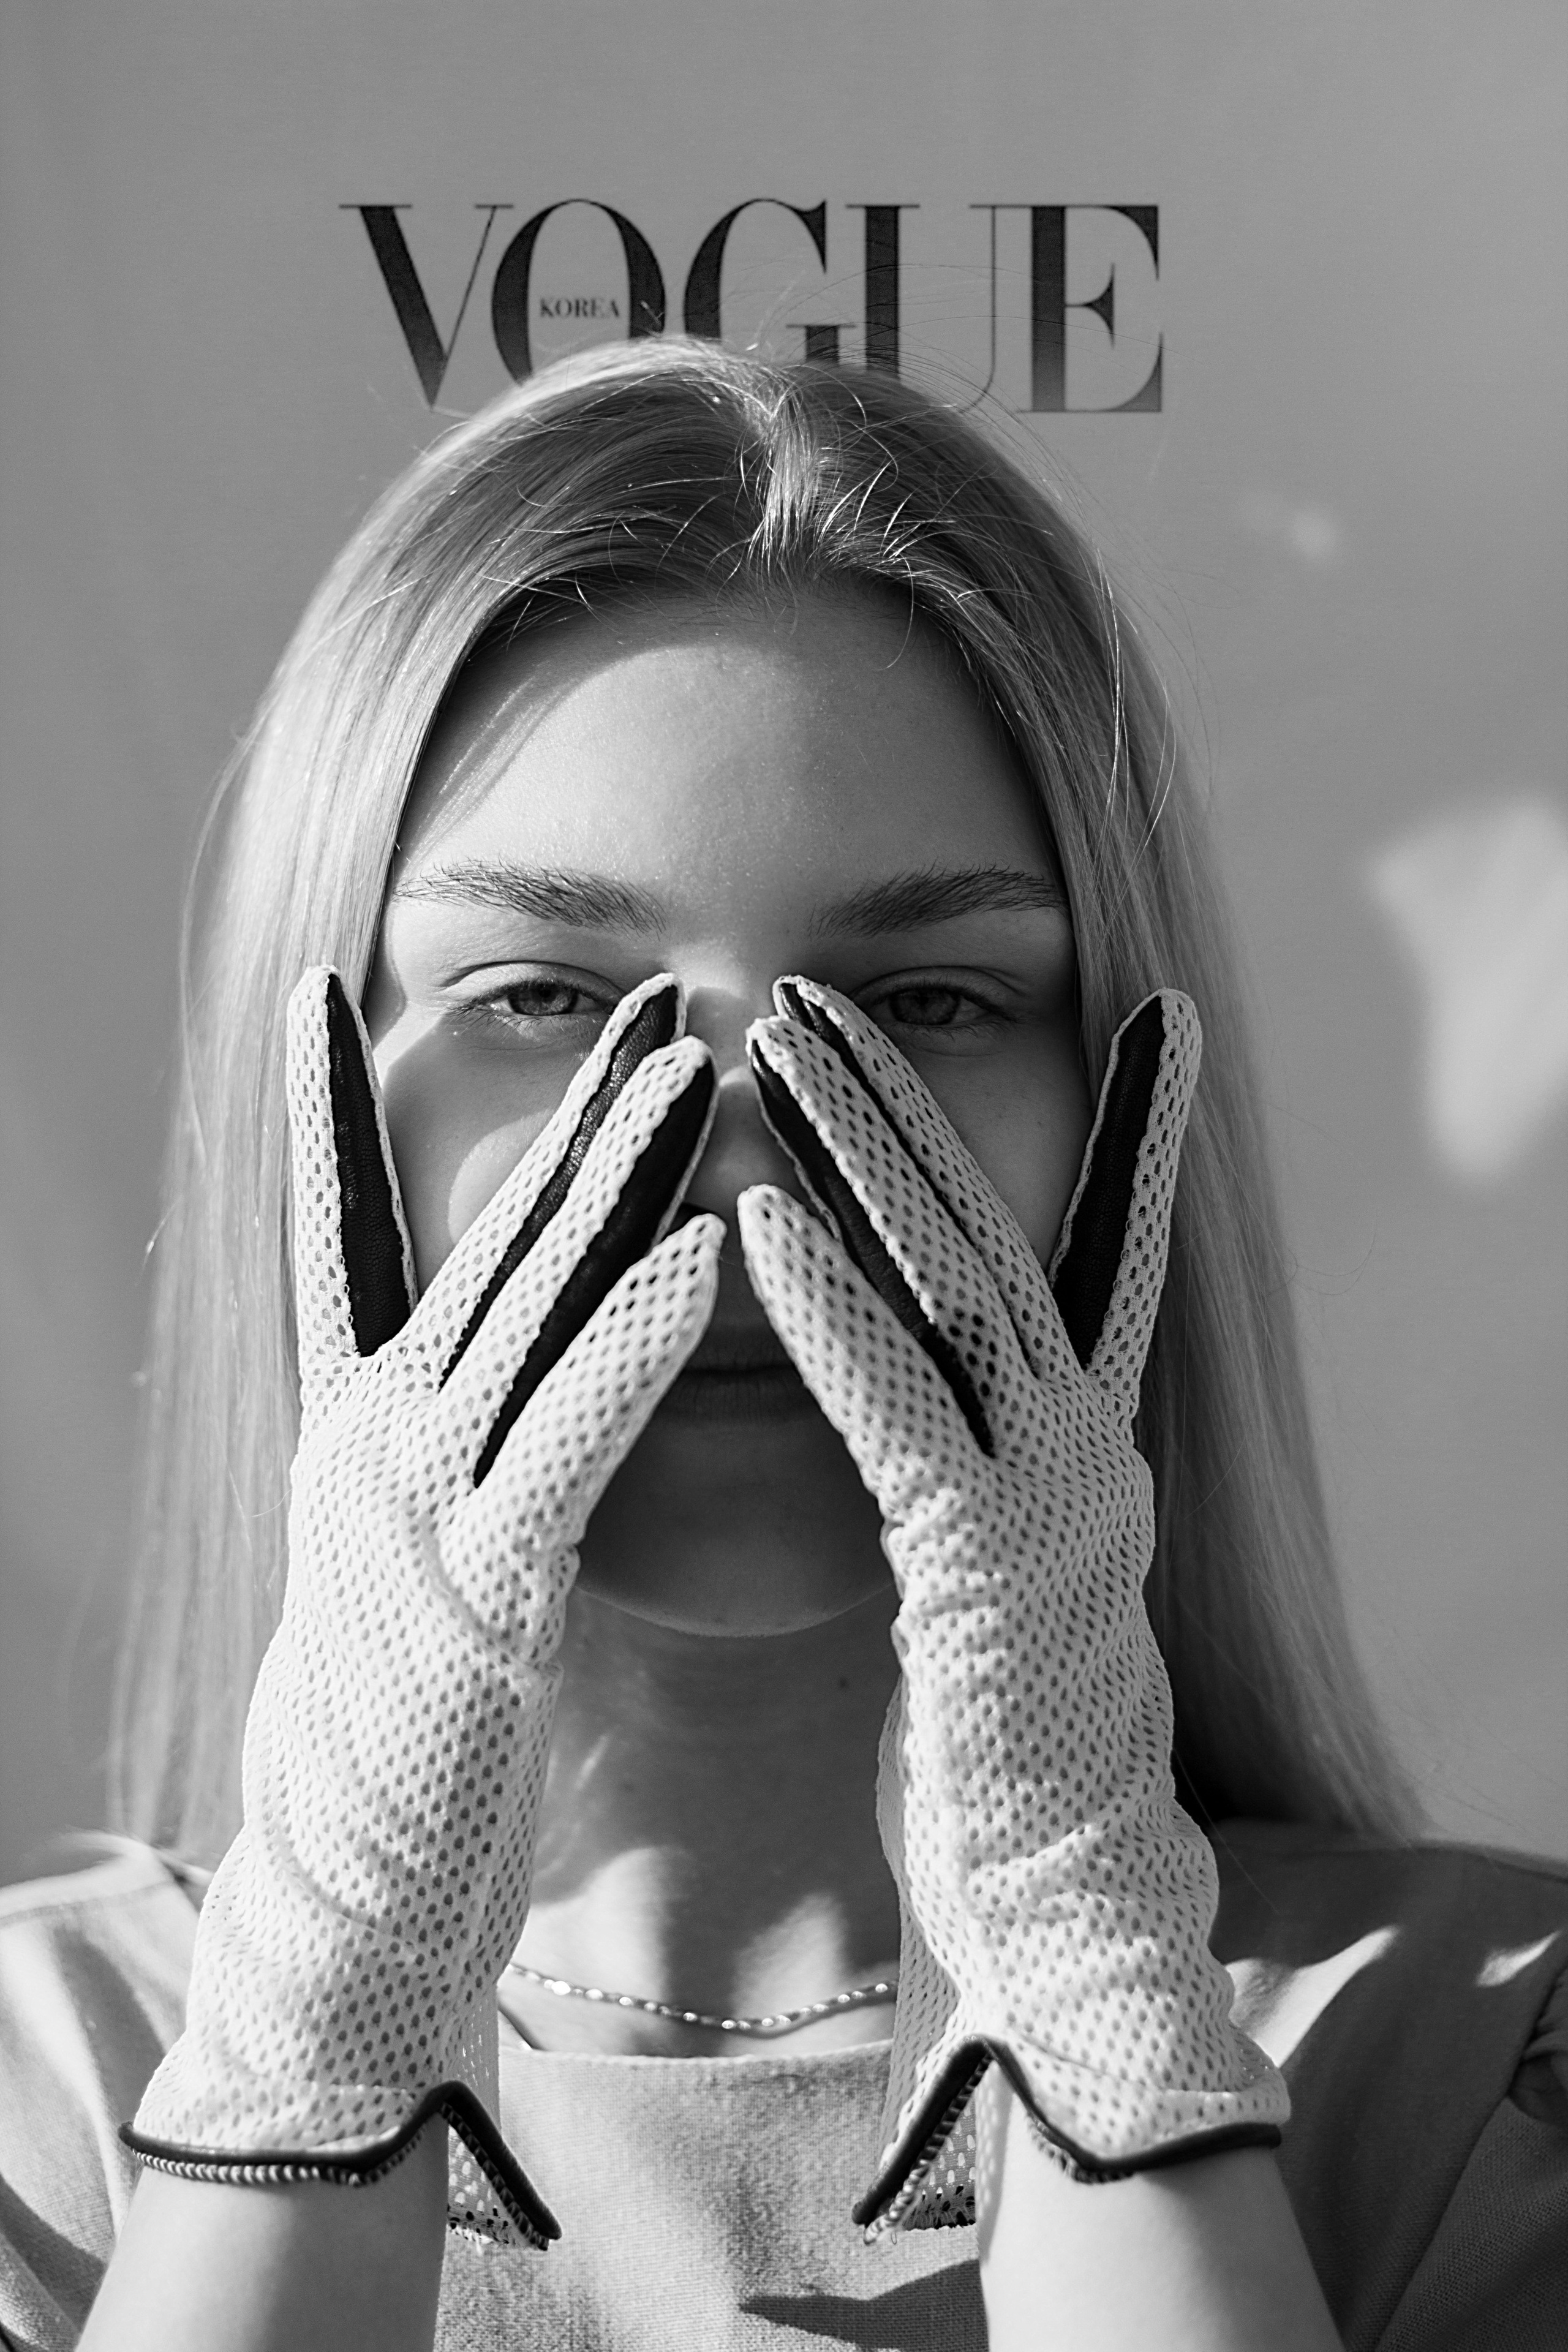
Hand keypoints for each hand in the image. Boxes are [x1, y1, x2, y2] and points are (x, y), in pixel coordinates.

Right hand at [126, 969, 721, 2245]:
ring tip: (690, 1067)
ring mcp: (417, 1502)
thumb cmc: (408, 1698)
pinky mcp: (481, 1584)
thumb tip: (508, 1345)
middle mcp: (376, 1434)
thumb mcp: (418, 1531)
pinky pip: (570, 1437)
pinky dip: (631, 1340)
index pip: (337, 1227)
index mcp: (360, 1418)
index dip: (320, 1102)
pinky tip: (698, 1257)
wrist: (351, 1875)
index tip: (322, 984)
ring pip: (531, 1304)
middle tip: (652, 995)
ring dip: (616, 1178)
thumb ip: (460, 1428)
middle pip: (491, 1235)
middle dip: (572, 1107)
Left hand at [740, 978, 1287, 2234]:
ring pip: (956, 1284)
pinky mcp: (989, 1568)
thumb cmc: (993, 1725)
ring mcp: (1054, 1498)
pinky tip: (767, 1221)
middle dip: (903, 1099)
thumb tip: (924, 1374)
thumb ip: (966, 1453)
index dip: (1135, 1129)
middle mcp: (1087, 1442)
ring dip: (866, 1155)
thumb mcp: (992, 1555)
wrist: (1056, 1890)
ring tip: (782, 1046)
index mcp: (1085, 1436)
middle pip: (991, 1227)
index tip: (1158, 1014)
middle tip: (819, 990)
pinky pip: (900, 1412)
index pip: (1105, 1247)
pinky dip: (836, 1308)